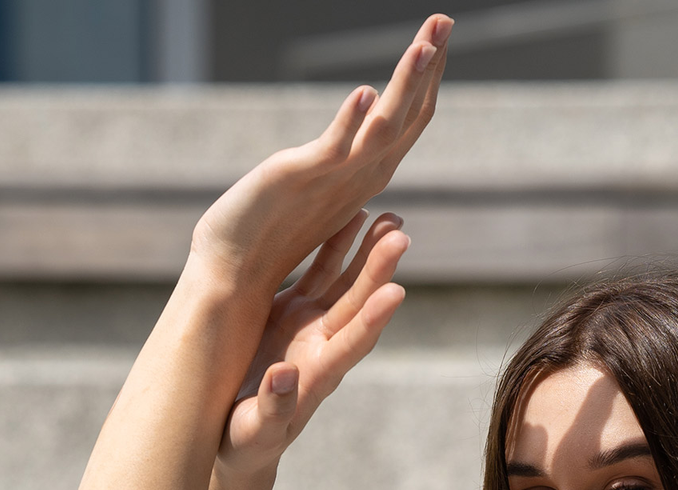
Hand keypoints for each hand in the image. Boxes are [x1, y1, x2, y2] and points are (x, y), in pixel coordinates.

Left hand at [192, 14, 450, 287]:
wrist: (231, 277)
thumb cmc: (264, 236)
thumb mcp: (312, 188)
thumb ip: (337, 163)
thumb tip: (354, 132)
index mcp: (363, 180)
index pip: (405, 125)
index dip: (424, 83)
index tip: (436, 40)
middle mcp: (358, 181)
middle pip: (406, 120)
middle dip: (427, 70)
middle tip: (445, 20)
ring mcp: (334, 183)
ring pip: (382, 130)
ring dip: (404, 86)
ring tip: (423, 46)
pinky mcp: (302, 182)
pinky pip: (333, 151)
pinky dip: (350, 123)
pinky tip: (362, 93)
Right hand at [214, 208, 408, 487]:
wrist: (242, 435)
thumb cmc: (247, 442)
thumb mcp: (256, 431)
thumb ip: (274, 406)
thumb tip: (285, 376)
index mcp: (317, 376)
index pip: (351, 345)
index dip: (372, 320)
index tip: (396, 293)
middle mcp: (322, 346)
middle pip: (356, 306)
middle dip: (378, 271)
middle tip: (400, 235)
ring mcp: (311, 326)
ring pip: (344, 283)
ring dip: (367, 252)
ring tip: (391, 217)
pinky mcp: (293, 311)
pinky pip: (319, 272)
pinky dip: (334, 245)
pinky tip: (351, 214)